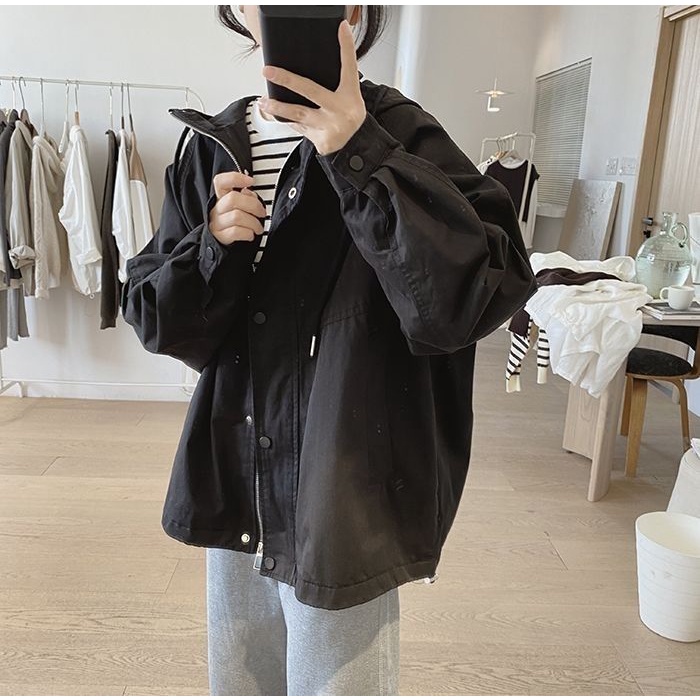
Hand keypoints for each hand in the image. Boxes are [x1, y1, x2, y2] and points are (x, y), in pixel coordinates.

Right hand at [209, 171, 266, 244]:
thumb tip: (249, 193)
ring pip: (236, 216)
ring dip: (254, 223)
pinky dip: (248, 233)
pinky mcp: (221, 236)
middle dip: (253, 205)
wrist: (225, 244)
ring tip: (258, 228)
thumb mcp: (239, 207)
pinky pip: (236, 232)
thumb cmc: (235, 223)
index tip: (250, 181)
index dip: (235, 178)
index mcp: (221, 197)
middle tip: (262, 213)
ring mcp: (217, 223)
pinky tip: (251, 235)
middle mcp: (217, 208)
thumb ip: (245, 197)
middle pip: (232, 199)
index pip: (220, 181)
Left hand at [258, 19, 366, 156]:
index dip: (346, 47)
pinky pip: (298, 127)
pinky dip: (287, 120)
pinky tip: (277, 115)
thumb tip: (310, 67)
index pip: (349, 67)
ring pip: (297, 113)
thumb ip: (335, 83)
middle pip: (310, 90)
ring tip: (263, 101)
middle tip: (268, 71)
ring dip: (277, 107)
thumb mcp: (350, 98)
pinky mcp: (320, 139)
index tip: (342, 29)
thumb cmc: (348, 118)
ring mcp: (329, 126)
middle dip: (286, 80)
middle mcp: (340, 109)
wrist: (355, 147)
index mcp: (349, 95)